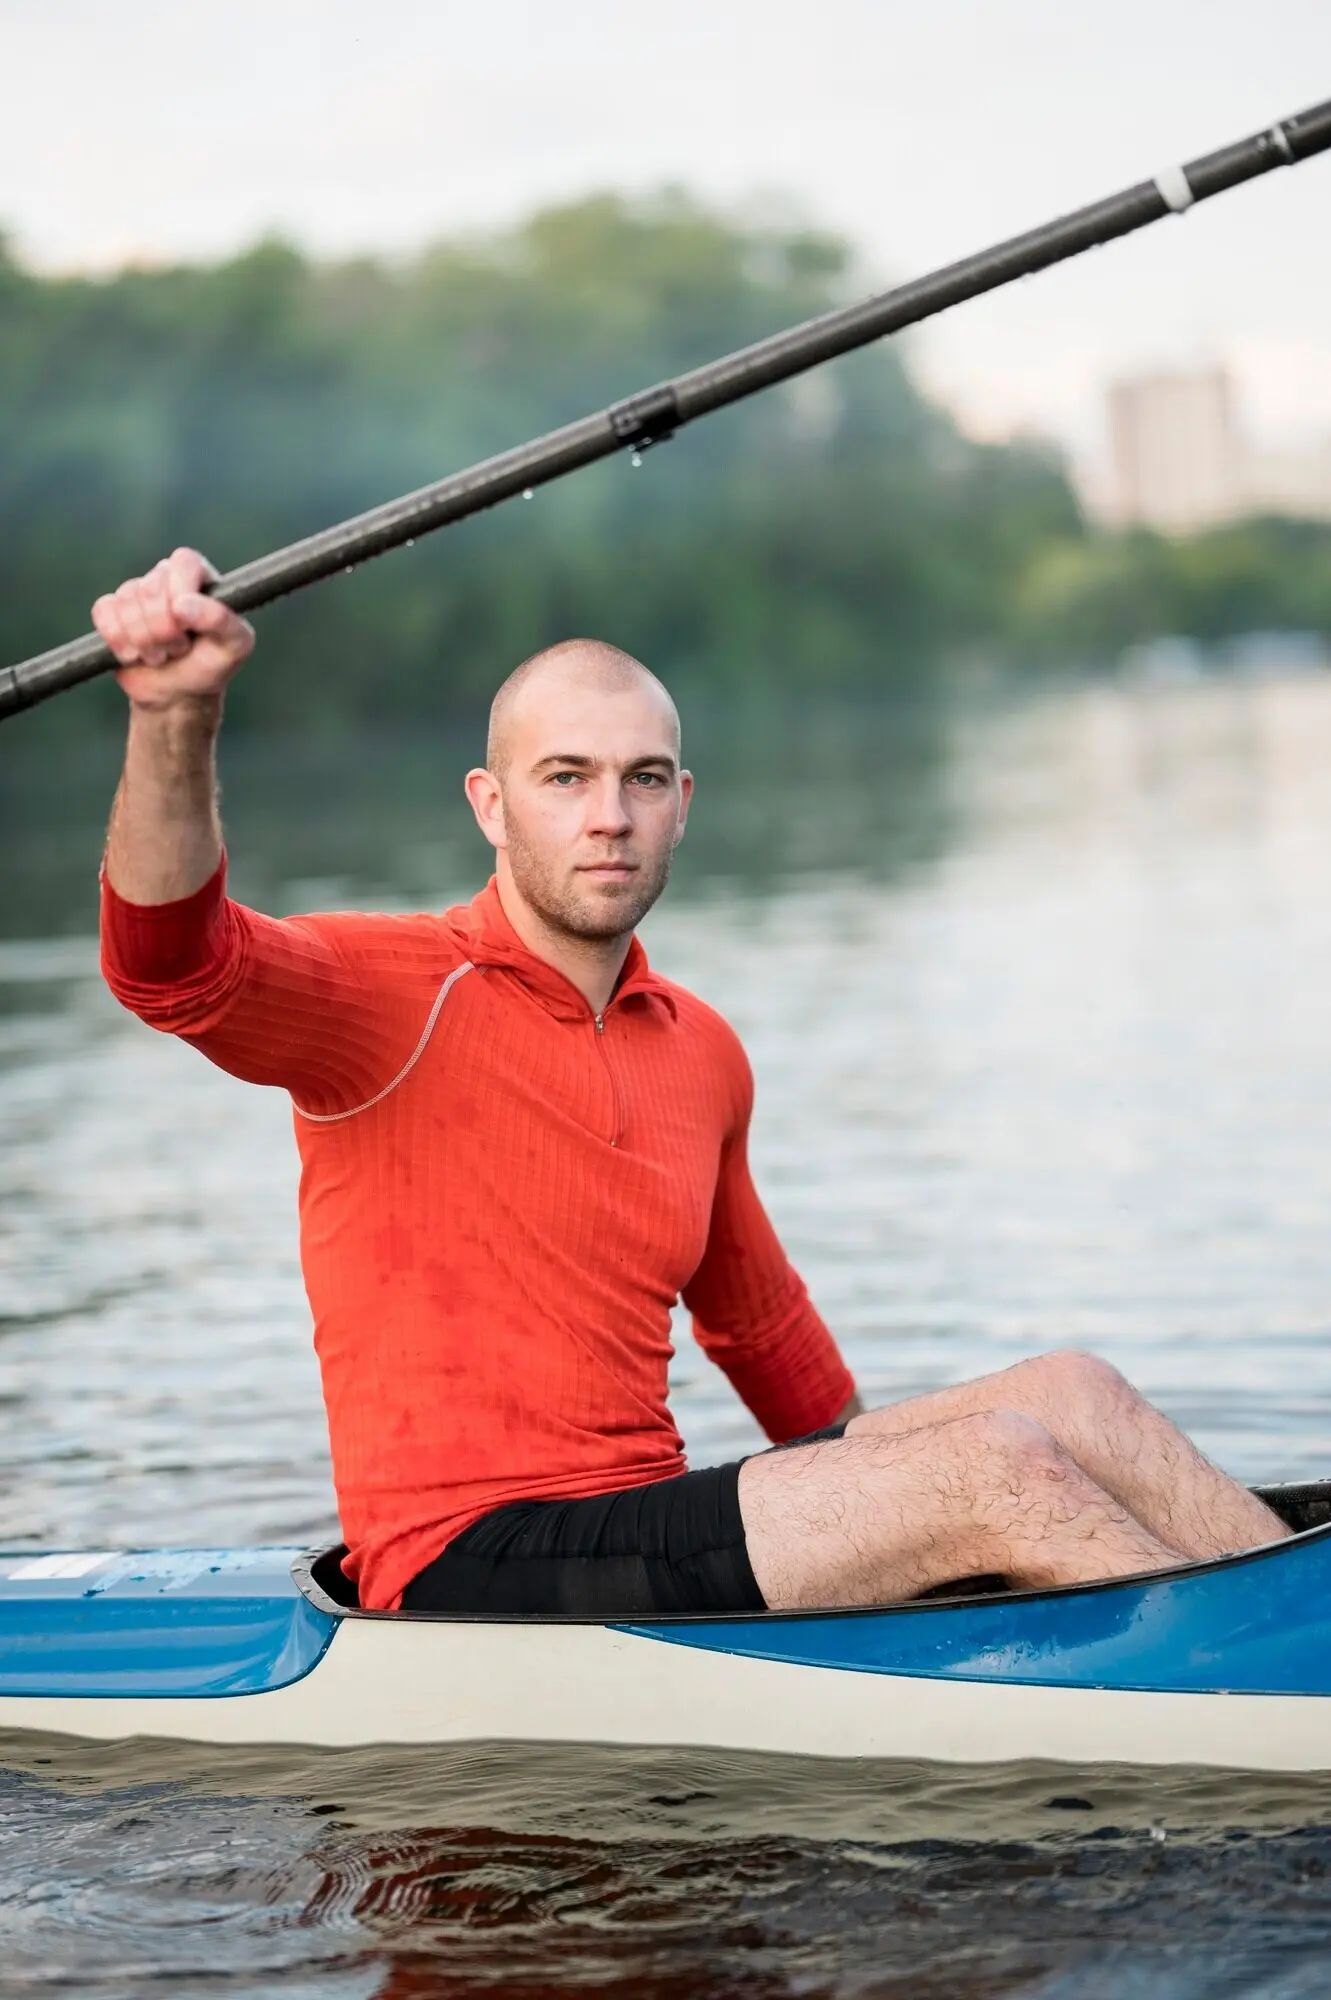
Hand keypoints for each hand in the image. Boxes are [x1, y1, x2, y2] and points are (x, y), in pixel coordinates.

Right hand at [92, 548, 254, 710]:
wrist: (178, 694)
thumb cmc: (211, 666)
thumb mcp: (235, 647)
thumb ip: (221, 621)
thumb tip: (182, 604)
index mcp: (199, 576)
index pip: (183, 562)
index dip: (180, 593)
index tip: (187, 626)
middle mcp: (166, 577)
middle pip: (151, 588)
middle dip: (164, 630)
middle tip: (178, 649)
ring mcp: (136, 592)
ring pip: (126, 603)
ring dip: (144, 641)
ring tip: (161, 655)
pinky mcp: (111, 609)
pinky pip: (104, 613)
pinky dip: (119, 641)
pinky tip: (134, 655)